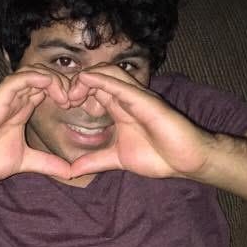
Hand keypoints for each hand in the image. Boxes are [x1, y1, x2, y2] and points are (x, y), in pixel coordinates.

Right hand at [0, 68, 72, 182]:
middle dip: (66, 82)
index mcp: (22, 109)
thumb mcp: (24, 162)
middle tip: (79, 99)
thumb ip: (46, 164)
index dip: (67, 91)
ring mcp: (5, 97)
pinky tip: (51, 88)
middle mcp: (15, 99)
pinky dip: (37, 78)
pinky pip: (18, 79)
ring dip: (54, 79)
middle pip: (45, 76)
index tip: (82, 106)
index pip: (48, 89)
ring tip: (67, 97)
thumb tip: (71, 173)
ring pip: (34, 72)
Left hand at [68, 68, 214, 179]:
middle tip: (61, 98)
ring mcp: (137, 97)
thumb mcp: (117, 160)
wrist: (186, 161)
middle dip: (76, 83)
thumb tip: (71, 172)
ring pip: (108, 73)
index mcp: (119, 108)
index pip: (93, 89)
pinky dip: (102, 80)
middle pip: (98, 76)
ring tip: (71, 93)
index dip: (75, 92)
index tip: (60, 104)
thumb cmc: (159, 156)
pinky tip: (86, 80)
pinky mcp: (146, 101)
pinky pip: (121, 84)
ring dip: (86, 79)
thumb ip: (95, 161)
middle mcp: (127, 98)